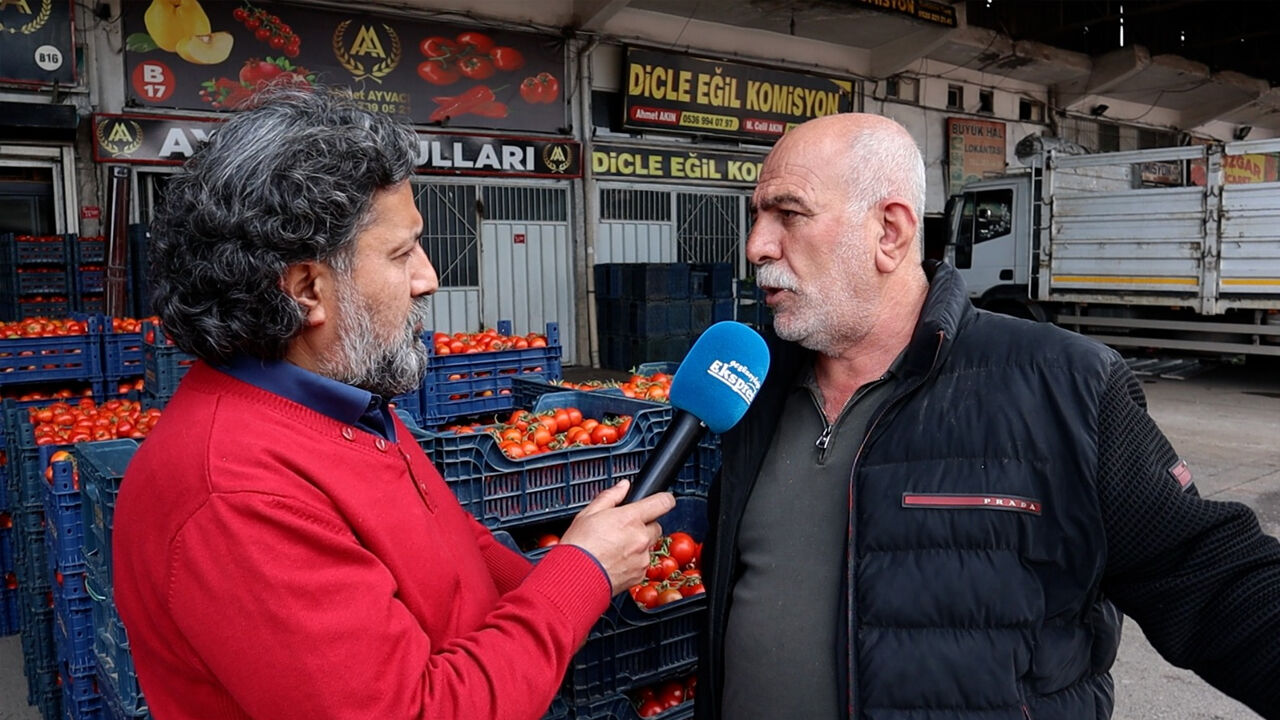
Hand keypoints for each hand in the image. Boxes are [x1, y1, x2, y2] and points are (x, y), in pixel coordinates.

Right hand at [560, 480, 674, 595]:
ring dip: (639, 545)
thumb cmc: (579, 547)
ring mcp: (642, 558)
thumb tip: (623, 486)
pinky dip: (634, 562)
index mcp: (630, 519)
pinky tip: (616, 561)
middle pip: (656, 526)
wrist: (575, 578)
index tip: (662, 500)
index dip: (664, 499)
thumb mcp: (588, 513)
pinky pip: (643, 564)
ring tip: (616, 548)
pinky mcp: (640, 575)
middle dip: (644, 526)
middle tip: (624, 530)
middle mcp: (640, 538)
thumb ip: (611, 496)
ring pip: (649, 546)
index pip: (662, 503)